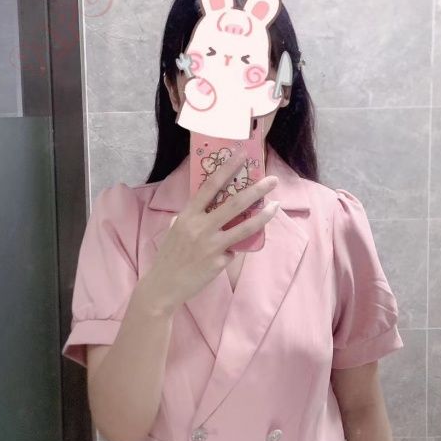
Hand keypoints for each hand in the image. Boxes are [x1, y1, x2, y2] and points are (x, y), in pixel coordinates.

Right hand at [138, 150, 278, 313]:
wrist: (163, 286)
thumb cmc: (169, 255)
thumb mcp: (176, 228)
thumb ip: (193, 216)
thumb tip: (211, 206)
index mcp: (188, 214)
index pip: (210, 185)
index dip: (227, 168)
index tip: (241, 154)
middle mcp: (201, 227)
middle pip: (235, 203)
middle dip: (257, 189)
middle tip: (272, 180)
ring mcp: (211, 245)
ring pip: (245, 226)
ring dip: (264, 215)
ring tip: (277, 206)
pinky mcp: (219, 262)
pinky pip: (234, 251)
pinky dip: (233, 250)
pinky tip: (222, 255)